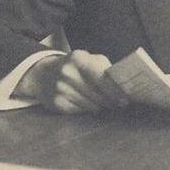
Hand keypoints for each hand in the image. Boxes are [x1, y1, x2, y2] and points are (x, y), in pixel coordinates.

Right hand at [13, 50, 127, 113]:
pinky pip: (81, 111)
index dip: (115, 89)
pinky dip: (89, 109)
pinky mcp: (57, 103)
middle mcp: (67, 73)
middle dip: (112, 100)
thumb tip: (122, 84)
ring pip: (91, 105)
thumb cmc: (74, 66)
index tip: (126, 97)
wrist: (43, 74)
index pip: (101, 77)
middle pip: (97, 94)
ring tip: (109, 103)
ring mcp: (60, 89)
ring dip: (102, 105)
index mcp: (78, 58)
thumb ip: (104, 68)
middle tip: (122, 102)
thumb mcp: (88, 59)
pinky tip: (92, 104)